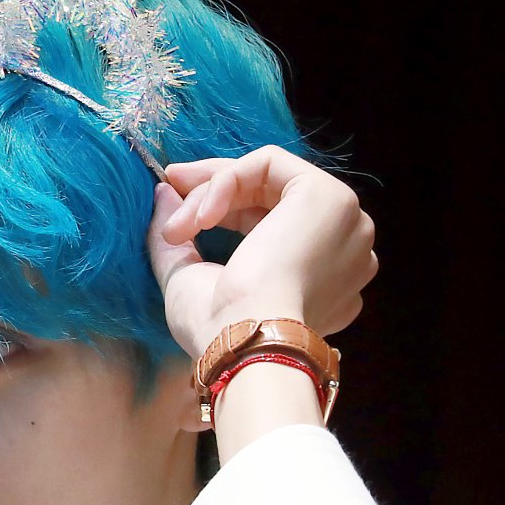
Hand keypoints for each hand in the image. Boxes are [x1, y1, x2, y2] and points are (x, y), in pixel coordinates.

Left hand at [145, 145, 377, 357]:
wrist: (246, 340)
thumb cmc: (220, 328)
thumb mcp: (189, 278)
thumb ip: (178, 236)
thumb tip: (162, 194)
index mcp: (320, 275)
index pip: (269, 222)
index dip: (222, 209)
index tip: (176, 214)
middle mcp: (342, 245)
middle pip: (270, 197)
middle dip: (212, 192)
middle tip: (170, 194)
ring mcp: (342, 220)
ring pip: (267, 179)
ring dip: (212, 192)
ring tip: (178, 226)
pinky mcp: (329, 197)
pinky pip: (270, 164)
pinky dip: (226, 181)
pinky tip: (202, 216)